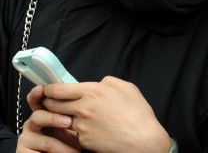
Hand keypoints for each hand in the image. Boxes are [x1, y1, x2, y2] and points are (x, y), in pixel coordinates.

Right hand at [17, 85, 79, 152]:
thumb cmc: (72, 139)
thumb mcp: (73, 121)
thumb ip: (72, 106)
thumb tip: (83, 88)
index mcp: (42, 112)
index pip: (37, 100)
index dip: (37, 94)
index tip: (41, 89)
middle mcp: (31, 124)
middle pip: (37, 116)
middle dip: (54, 118)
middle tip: (69, 122)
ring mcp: (26, 139)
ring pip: (44, 139)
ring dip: (63, 144)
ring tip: (78, 147)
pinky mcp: (23, 152)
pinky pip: (42, 152)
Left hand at [42, 76, 170, 152]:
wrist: (142, 140)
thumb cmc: (138, 113)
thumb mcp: (127, 88)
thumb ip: (108, 82)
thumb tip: (98, 84)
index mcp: (93, 91)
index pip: (58, 89)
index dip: (50, 89)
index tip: (50, 90)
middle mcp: (83, 108)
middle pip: (53, 104)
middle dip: (51, 103)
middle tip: (55, 102)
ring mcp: (81, 126)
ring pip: (61, 119)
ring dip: (64, 117)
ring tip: (77, 117)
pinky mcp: (83, 140)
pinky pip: (75, 132)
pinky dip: (78, 130)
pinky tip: (91, 129)